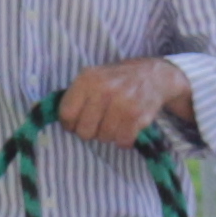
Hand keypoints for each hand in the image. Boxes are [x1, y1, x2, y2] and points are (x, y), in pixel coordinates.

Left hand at [58, 56, 185, 147]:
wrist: (152, 75)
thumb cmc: (115, 80)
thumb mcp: (92, 78)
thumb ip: (75, 97)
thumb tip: (63, 122)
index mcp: (87, 79)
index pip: (66, 114)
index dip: (69, 124)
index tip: (76, 123)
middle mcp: (104, 89)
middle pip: (84, 131)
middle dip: (89, 131)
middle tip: (98, 123)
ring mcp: (123, 102)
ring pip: (103, 138)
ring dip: (108, 135)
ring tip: (113, 122)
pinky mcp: (138, 116)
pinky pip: (122, 141)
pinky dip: (123, 140)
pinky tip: (125, 128)